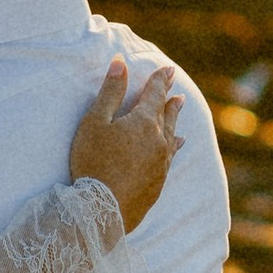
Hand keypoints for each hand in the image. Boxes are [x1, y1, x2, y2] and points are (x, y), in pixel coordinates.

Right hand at [69, 55, 184, 231]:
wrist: (102, 210)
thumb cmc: (93, 161)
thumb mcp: (95, 122)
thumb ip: (111, 92)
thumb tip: (121, 63)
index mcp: (144, 122)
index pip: (154, 94)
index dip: (160, 80)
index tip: (167, 69)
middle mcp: (159, 140)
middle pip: (166, 114)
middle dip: (169, 98)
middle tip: (175, 88)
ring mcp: (161, 163)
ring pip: (172, 134)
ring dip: (175, 119)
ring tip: (179, 108)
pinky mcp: (159, 182)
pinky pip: (171, 155)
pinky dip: (175, 144)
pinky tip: (178, 145)